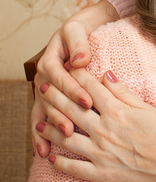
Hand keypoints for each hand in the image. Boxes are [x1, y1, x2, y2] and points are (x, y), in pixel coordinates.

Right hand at [31, 0, 120, 156]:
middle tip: (72, 130)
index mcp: (50, 61)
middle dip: (61, 115)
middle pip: (50, 99)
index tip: (88, 101)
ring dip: (51, 128)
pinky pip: (41, 118)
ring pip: (45, 111)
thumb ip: (78, 44)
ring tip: (60, 142)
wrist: (78, 32)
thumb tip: (80, 60)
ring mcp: (44, 91)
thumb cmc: (79, 31)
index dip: (72, 90)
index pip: (60, 78)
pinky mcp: (48, 100)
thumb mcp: (77, 30)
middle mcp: (44, 77)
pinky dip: (41, 135)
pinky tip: (44, 151)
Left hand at [35, 68, 155, 181]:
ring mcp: (100, 153)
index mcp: (117, 112)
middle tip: (42, 88)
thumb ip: (124, 93)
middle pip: (72, 109)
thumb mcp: (148, 109)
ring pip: (66, 138)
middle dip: (55, 96)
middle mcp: (104, 130)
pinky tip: (50, 157)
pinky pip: (73, 167)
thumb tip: (106, 74)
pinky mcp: (101, 173)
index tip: (66, 68)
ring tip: (39, 124)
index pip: (90, 89)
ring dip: (49, 129)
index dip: (76, 76)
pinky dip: (59, 162)